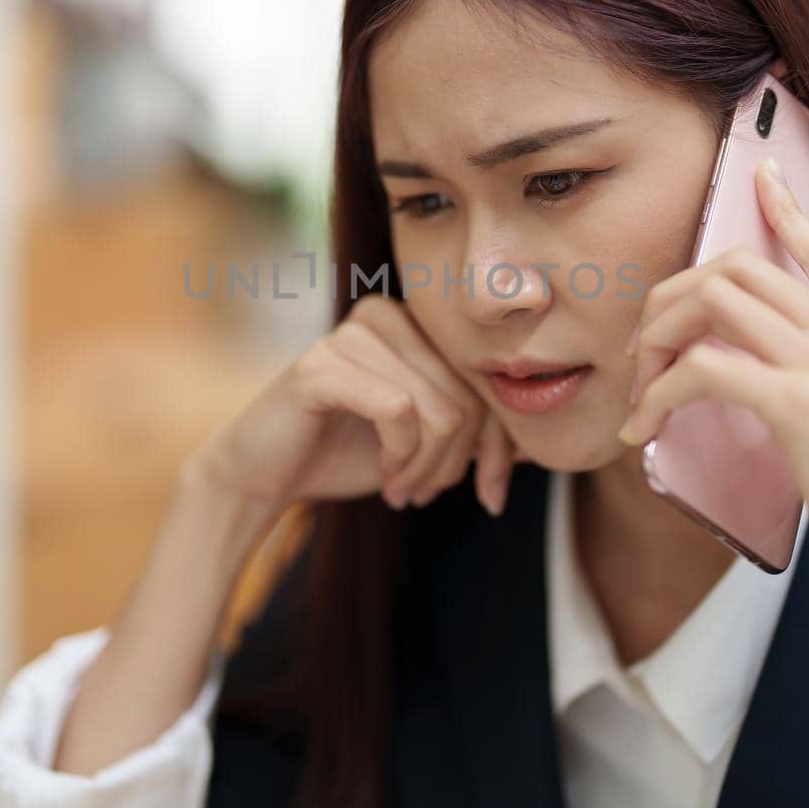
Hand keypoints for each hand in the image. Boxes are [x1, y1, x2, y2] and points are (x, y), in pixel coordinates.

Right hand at [196, 292, 522, 518]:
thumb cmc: (350, 453)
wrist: (266, 473)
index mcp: (416, 321)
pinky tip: (383, 474)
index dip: (499, 445)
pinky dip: (399, 458)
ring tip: (402, 488)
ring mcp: (352, 333)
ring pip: (439, 410)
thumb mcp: (428, 444)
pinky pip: (398, 413)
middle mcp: (387, 313)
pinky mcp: (322, 363)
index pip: (487, 382)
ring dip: (426, 469)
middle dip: (455, 464)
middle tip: (424, 495)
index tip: (491, 495)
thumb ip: (477, 433)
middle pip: (468, 398)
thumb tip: (543, 446)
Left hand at [616, 157, 808, 626]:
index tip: (760, 174)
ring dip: (658, 339)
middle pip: (740, 267)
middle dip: (673, 296)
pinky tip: (645, 428)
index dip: (784, 208)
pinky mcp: (803, 404)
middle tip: (642, 346)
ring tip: (639, 386)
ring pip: (715, 302)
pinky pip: (702, 369)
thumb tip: (764, 381)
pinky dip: (658, 394)